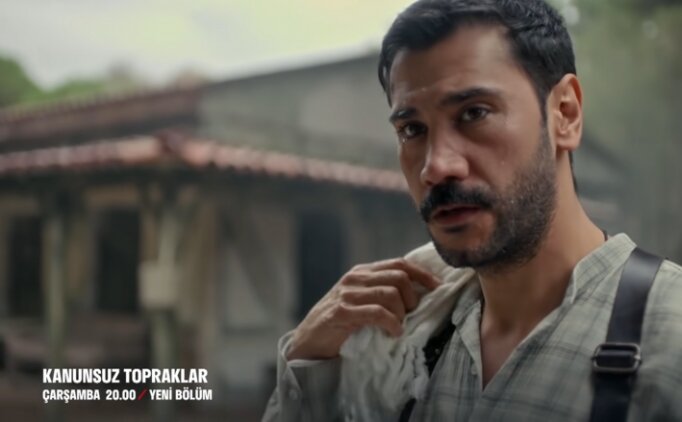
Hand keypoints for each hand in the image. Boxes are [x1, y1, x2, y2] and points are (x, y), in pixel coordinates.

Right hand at [286, 258, 439, 360]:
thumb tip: (419, 293)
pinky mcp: (342, 312)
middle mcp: (355, 278)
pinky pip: (377, 312)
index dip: (422, 274)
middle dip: (412, 298)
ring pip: (390, 293)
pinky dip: (391, 323)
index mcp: (362, 272)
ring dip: (402, 313)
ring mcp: (347, 294)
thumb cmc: (340, 324)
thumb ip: (382, 292)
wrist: (308, 342)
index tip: (437, 287)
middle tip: (410, 316)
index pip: (399, 264)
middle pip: (399, 277)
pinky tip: (393, 333)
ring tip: (398, 327)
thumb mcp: (361, 301)